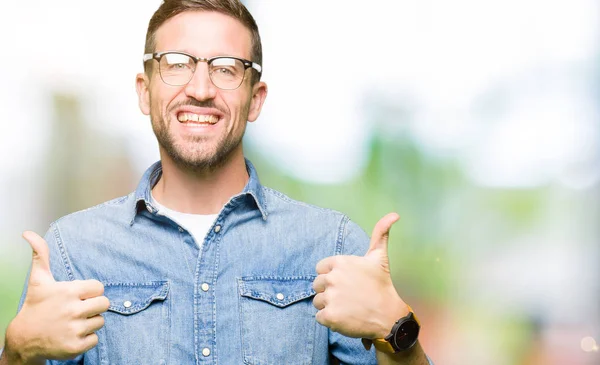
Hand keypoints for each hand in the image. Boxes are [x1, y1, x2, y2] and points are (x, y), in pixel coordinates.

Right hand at [4, 232, 109, 362]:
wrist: (24, 338)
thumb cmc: (36, 306)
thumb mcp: (39, 280)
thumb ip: (41, 255)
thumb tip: (28, 233)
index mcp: (68, 292)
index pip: (99, 287)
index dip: (90, 291)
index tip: (77, 295)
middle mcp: (72, 310)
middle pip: (104, 304)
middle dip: (93, 306)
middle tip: (77, 310)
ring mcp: (74, 329)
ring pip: (100, 321)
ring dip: (89, 322)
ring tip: (72, 322)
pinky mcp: (76, 346)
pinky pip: (95, 339)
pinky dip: (86, 339)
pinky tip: (71, 335)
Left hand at [312, 213, 407, 338]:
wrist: (389, 316)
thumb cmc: (382, 285)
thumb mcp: (379, 257)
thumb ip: (380, 233)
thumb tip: (394, 214)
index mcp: (340, 262)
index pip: (321, 269)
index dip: (332, 276)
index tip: (347, 282)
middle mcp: (333, 278)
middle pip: (317, 285)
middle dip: (329, 291)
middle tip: (349, 296)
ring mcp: (331, 297)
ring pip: (317, 301)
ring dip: (329, 306)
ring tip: (348, 307)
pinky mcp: (329, 316)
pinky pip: (319, 317)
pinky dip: (329, 320)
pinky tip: (345, 317)